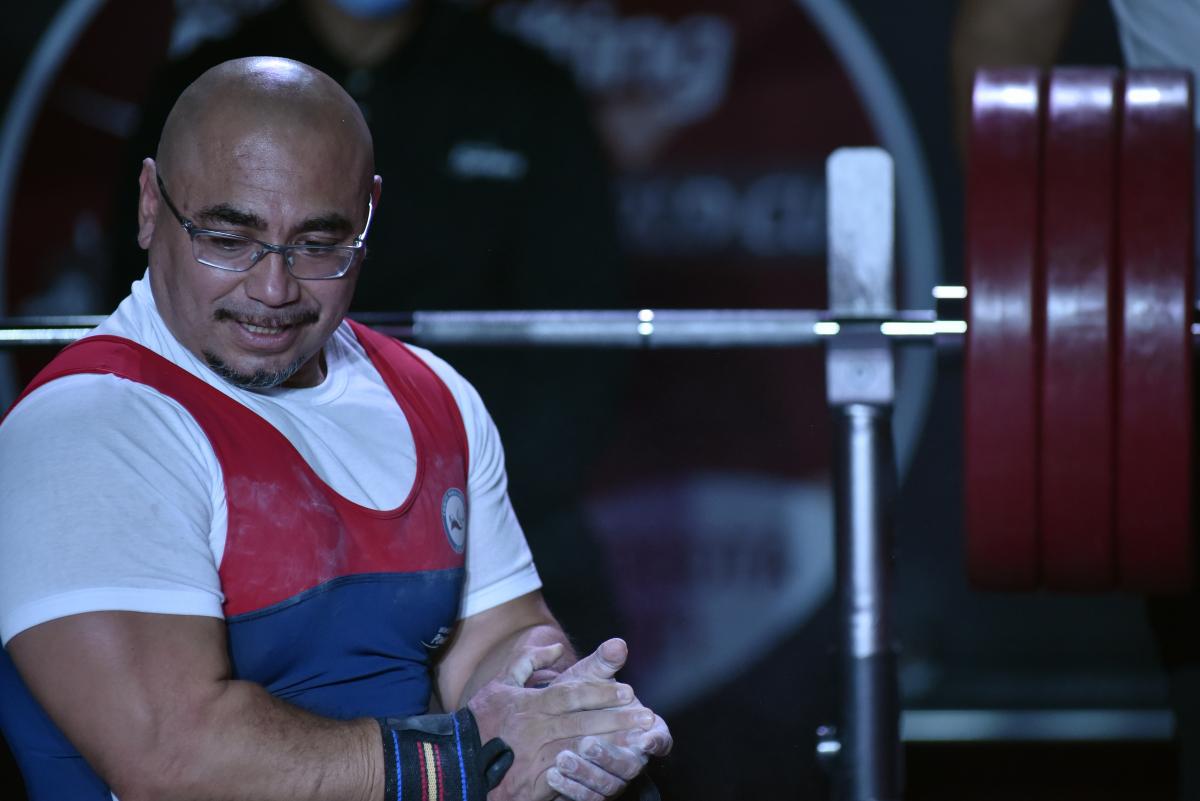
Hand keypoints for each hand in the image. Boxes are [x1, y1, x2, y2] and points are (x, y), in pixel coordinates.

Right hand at [467, 642, 653, 800]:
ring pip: (580, 747)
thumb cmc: (481, 723)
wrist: (455, 765)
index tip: (627, 690)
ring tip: (639, 741)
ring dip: (612, 744)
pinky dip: (590, 771)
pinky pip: (567, 775)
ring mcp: (534, 756)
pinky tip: (611, 769)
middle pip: (583, 720)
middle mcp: (534, 728)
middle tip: (646, 715)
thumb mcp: (500, 685)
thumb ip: (527, 661)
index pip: (570, 693)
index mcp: (529, 704)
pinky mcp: (534, 783)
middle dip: (618, 718)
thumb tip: (555, 646)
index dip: (600, 691)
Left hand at [544, 640, 672, 800]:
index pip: (661, 739)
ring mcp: (612, 777)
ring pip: (608, 784)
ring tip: (562, 758)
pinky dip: (571, 787)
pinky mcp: (592, 791)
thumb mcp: (589, 677)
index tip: (647, 738)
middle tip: (586, 743)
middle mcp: (630, 756)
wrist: (554, 720)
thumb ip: (604, 663)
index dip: (658, 740)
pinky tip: (553, 774)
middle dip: (609, 756)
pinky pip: (586, 796)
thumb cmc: (580, 697)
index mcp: (641, 730)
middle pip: (630, 765)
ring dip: (587, 772)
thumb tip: (617, 644)